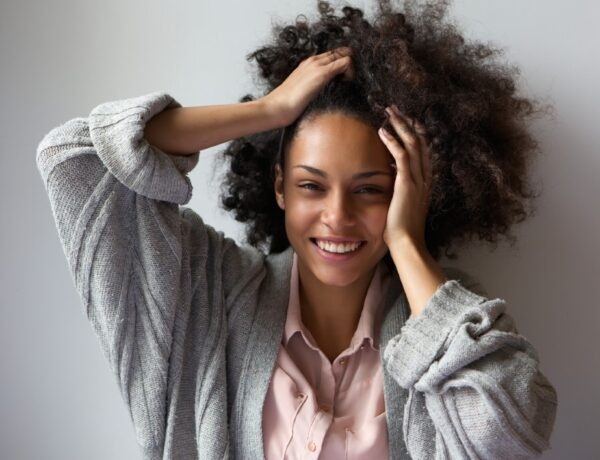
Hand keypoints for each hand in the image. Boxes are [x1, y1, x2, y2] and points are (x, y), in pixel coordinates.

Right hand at [261, 47, 352, 125]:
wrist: (276, 107)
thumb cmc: (285, 106)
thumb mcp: (300, 94)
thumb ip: (310, 91)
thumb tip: (319, 99)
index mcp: (307, 65)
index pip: (330, 56)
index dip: (341, 65)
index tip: (343, 80)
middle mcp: (313, 61)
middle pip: (338, 53)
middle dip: (348, 64)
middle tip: (349, 81)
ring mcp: (318, 65)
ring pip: (344, 54)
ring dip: (350, 68)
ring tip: (348, 84)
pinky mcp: (323, 73)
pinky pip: (346, 62)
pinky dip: (352, 72)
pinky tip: (347, 85)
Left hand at [378, 105, 432, 249]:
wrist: (407, 243)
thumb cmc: (401, 230)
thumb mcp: (402, 204)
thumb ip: (400, 188)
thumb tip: (390, 176)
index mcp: (425, 182)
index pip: (422, 150)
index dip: (414, 133)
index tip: (404, 120)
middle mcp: (425, 178)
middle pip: (420, 142)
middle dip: (407, 123)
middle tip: (395, 109)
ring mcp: (419, 180)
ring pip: (413, 144)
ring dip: (400, 126)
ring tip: (389, 112)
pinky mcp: (407, 184)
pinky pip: (402, 156)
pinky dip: (393, 141)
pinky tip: (383, 131)